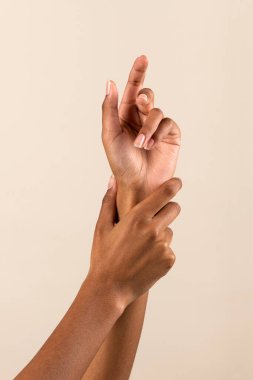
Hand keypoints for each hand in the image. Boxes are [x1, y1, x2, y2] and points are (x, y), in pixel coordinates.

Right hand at [87, 176, 181, 309]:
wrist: (110, 289)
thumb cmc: (103, 257)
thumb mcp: (102, 227)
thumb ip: (109, 201)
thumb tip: (113, 180)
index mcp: (137, 217)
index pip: (165, 193)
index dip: (174, 185)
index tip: (176, 182)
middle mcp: (153, 229)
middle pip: (174, 209)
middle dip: (167, 209)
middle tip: (154, 217)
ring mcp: (163, 246)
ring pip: (169, 230)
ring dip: (160, 233)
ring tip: (141, 247)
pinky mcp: (169, 260)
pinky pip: (168, 248)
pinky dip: (160, 251)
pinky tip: (145, 259)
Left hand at [102, 55, 180, 193]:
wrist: (138, 183)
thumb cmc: (121, 162)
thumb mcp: (110, 134)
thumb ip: (109, 109)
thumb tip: (111, 82)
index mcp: (125, 115)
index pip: (132, 89)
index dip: (137, 72)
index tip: (143, 57)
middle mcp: (141, 118)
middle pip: (147, 94)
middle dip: (145, 97)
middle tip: (142, 103)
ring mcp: (157, 126)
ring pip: (156, 111)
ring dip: (148, 127)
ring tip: (141, 144)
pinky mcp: (170, 135)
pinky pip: (168, 123)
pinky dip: (158, 132)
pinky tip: (151, 145)